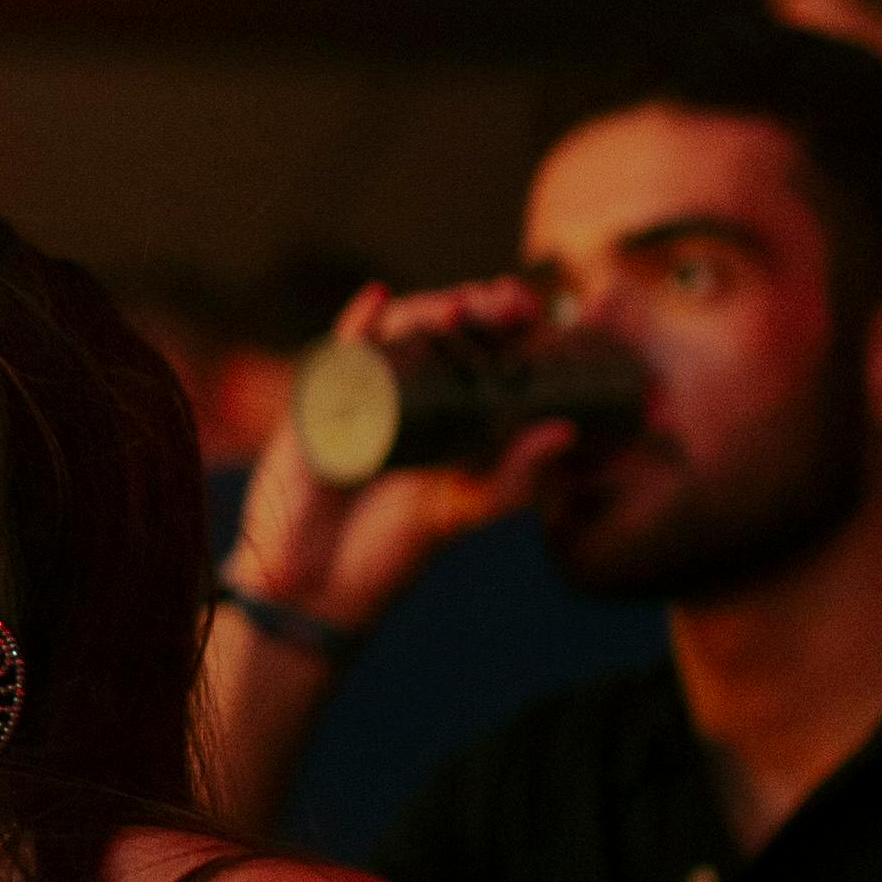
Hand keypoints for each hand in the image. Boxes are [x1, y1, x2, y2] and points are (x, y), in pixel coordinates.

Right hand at [226, 280, 580, 645]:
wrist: (316, 584)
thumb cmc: (389, 552)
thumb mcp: (463, 511)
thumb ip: (514, 477)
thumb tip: (566, 430)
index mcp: (446, 415)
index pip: (481, 354)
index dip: (505, 326)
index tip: (531, 311)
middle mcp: (406, 396)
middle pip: (442, 333)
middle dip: (474, 308)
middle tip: (505, 303)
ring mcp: (361, 393)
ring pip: (397, 333)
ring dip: (428, 311)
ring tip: (459, 308)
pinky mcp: (318, 402)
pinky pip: (337, 353)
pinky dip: (357, 323)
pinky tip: (377, 297)